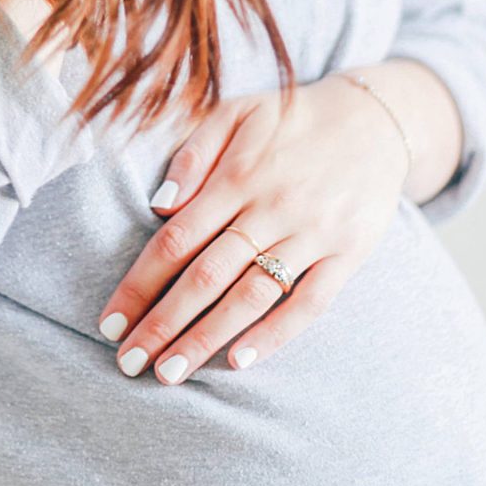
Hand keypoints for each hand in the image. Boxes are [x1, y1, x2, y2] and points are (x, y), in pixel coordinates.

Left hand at [97, 71, 410, 384]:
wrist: (377, 120)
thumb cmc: (293, 119)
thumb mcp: (237, 112)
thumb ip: (193, 153)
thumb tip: (158, 204)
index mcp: (238, 176)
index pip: (175, 241)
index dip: (138, 285)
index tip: (109, 323)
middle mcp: (272, 208)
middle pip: (206, 276)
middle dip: (161, 324)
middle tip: (128, 362)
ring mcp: (312, 234)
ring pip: (251, 296)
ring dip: (206, 339)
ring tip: (169, 374)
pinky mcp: (347, 254)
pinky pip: (308, 303)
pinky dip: (275, 334)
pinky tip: (239, 361)